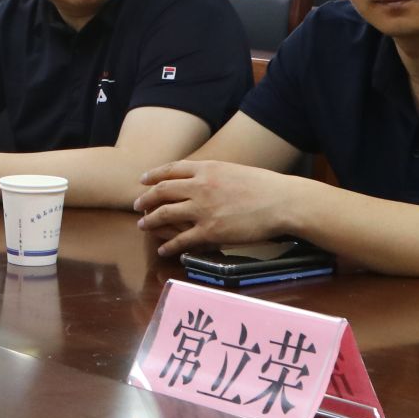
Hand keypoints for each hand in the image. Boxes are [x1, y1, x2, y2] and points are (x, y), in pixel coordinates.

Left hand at [133, 160, 296, 257]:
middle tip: (137, 205)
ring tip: (142, 225)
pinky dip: (168, 245)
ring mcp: (202, 209)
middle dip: (146, 199)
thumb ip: (214, 174)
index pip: (171, 170)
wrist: (281, 201)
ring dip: (150, 221)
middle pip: (162, 191)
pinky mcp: (210, 231)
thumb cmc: (264, 186)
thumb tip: (202, 179)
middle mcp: (200, 186)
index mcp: (207, 168)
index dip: (154, 175)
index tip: (143, 180)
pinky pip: (181, 240)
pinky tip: (163, 249)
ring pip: (165, 214)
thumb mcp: (234, 170)